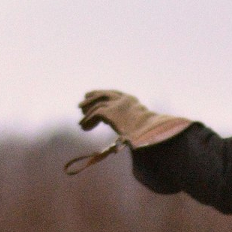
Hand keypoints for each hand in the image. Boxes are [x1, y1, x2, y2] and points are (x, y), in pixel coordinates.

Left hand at [77, 90, 192, 147]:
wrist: (150, 133)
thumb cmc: (149, 135)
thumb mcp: (140, 126)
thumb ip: (129, 125)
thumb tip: (124, 137)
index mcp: (131, 100)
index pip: (115, 94)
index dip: (103, 94)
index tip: (92, 95)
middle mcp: (123, 99)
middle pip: (103, 95)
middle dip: (91, 98)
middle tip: (81, 105)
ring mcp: (116, 104)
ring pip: (97, 105)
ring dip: (87, 112)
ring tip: (81, 121)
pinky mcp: (109, 112)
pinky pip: (94, 114)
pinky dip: (88, 121)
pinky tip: (84, 128)